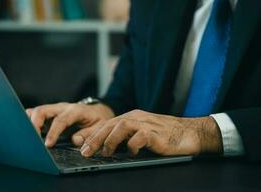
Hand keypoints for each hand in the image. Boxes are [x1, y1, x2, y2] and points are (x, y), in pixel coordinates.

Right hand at [26, 103, 113, 147]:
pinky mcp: (49, 114)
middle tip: (32, 141)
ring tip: (28, 138)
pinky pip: (35, 115)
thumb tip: (74, 140)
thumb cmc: (96, 121)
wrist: (96, 112)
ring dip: (29, 123)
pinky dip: (29, 123)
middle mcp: (62, 108)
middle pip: (43, 110)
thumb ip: (88, 134)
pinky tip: (29, 135)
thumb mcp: (99, 128)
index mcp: (76, 110)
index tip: (47, 145)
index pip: (61, 120)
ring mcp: (54, 110)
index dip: (53, 132)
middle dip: (34, 124)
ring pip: (36, 111)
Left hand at [80, 110, 222, 156]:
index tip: (82, 146)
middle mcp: (137, 118)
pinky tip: (131, 152)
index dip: (93, 135)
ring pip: (122, 126)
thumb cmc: (165, 135)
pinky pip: (141, 136)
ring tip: (105, 153)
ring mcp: (147, 124)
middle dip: (95, 138)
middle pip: (111, 124)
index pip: (108, 124)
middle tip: (85, 152)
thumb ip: (127, 137)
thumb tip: (107, 148)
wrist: (190, 132)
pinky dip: (133, 144)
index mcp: (132, 117)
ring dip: (110, 140)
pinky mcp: (157, 133)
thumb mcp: (142, 133)